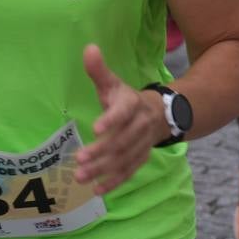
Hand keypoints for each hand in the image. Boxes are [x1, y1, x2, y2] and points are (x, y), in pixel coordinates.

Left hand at [73, 45, 164, 195]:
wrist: (159, 114)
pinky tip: (98, 190)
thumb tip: (88, 48)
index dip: (111, 120)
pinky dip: (115, 182)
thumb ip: (99, 70)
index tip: (95, 128)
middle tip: (79, 159)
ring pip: (124, 159)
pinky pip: (129, 172)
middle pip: (122, 140)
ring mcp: (142, 144)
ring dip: (103, 169)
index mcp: (132, 104)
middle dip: (101, 152)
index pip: (123, 112)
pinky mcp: (141, 158)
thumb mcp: (113, 83)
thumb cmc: (126, 99)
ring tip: (80, 177)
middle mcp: (140, 125)